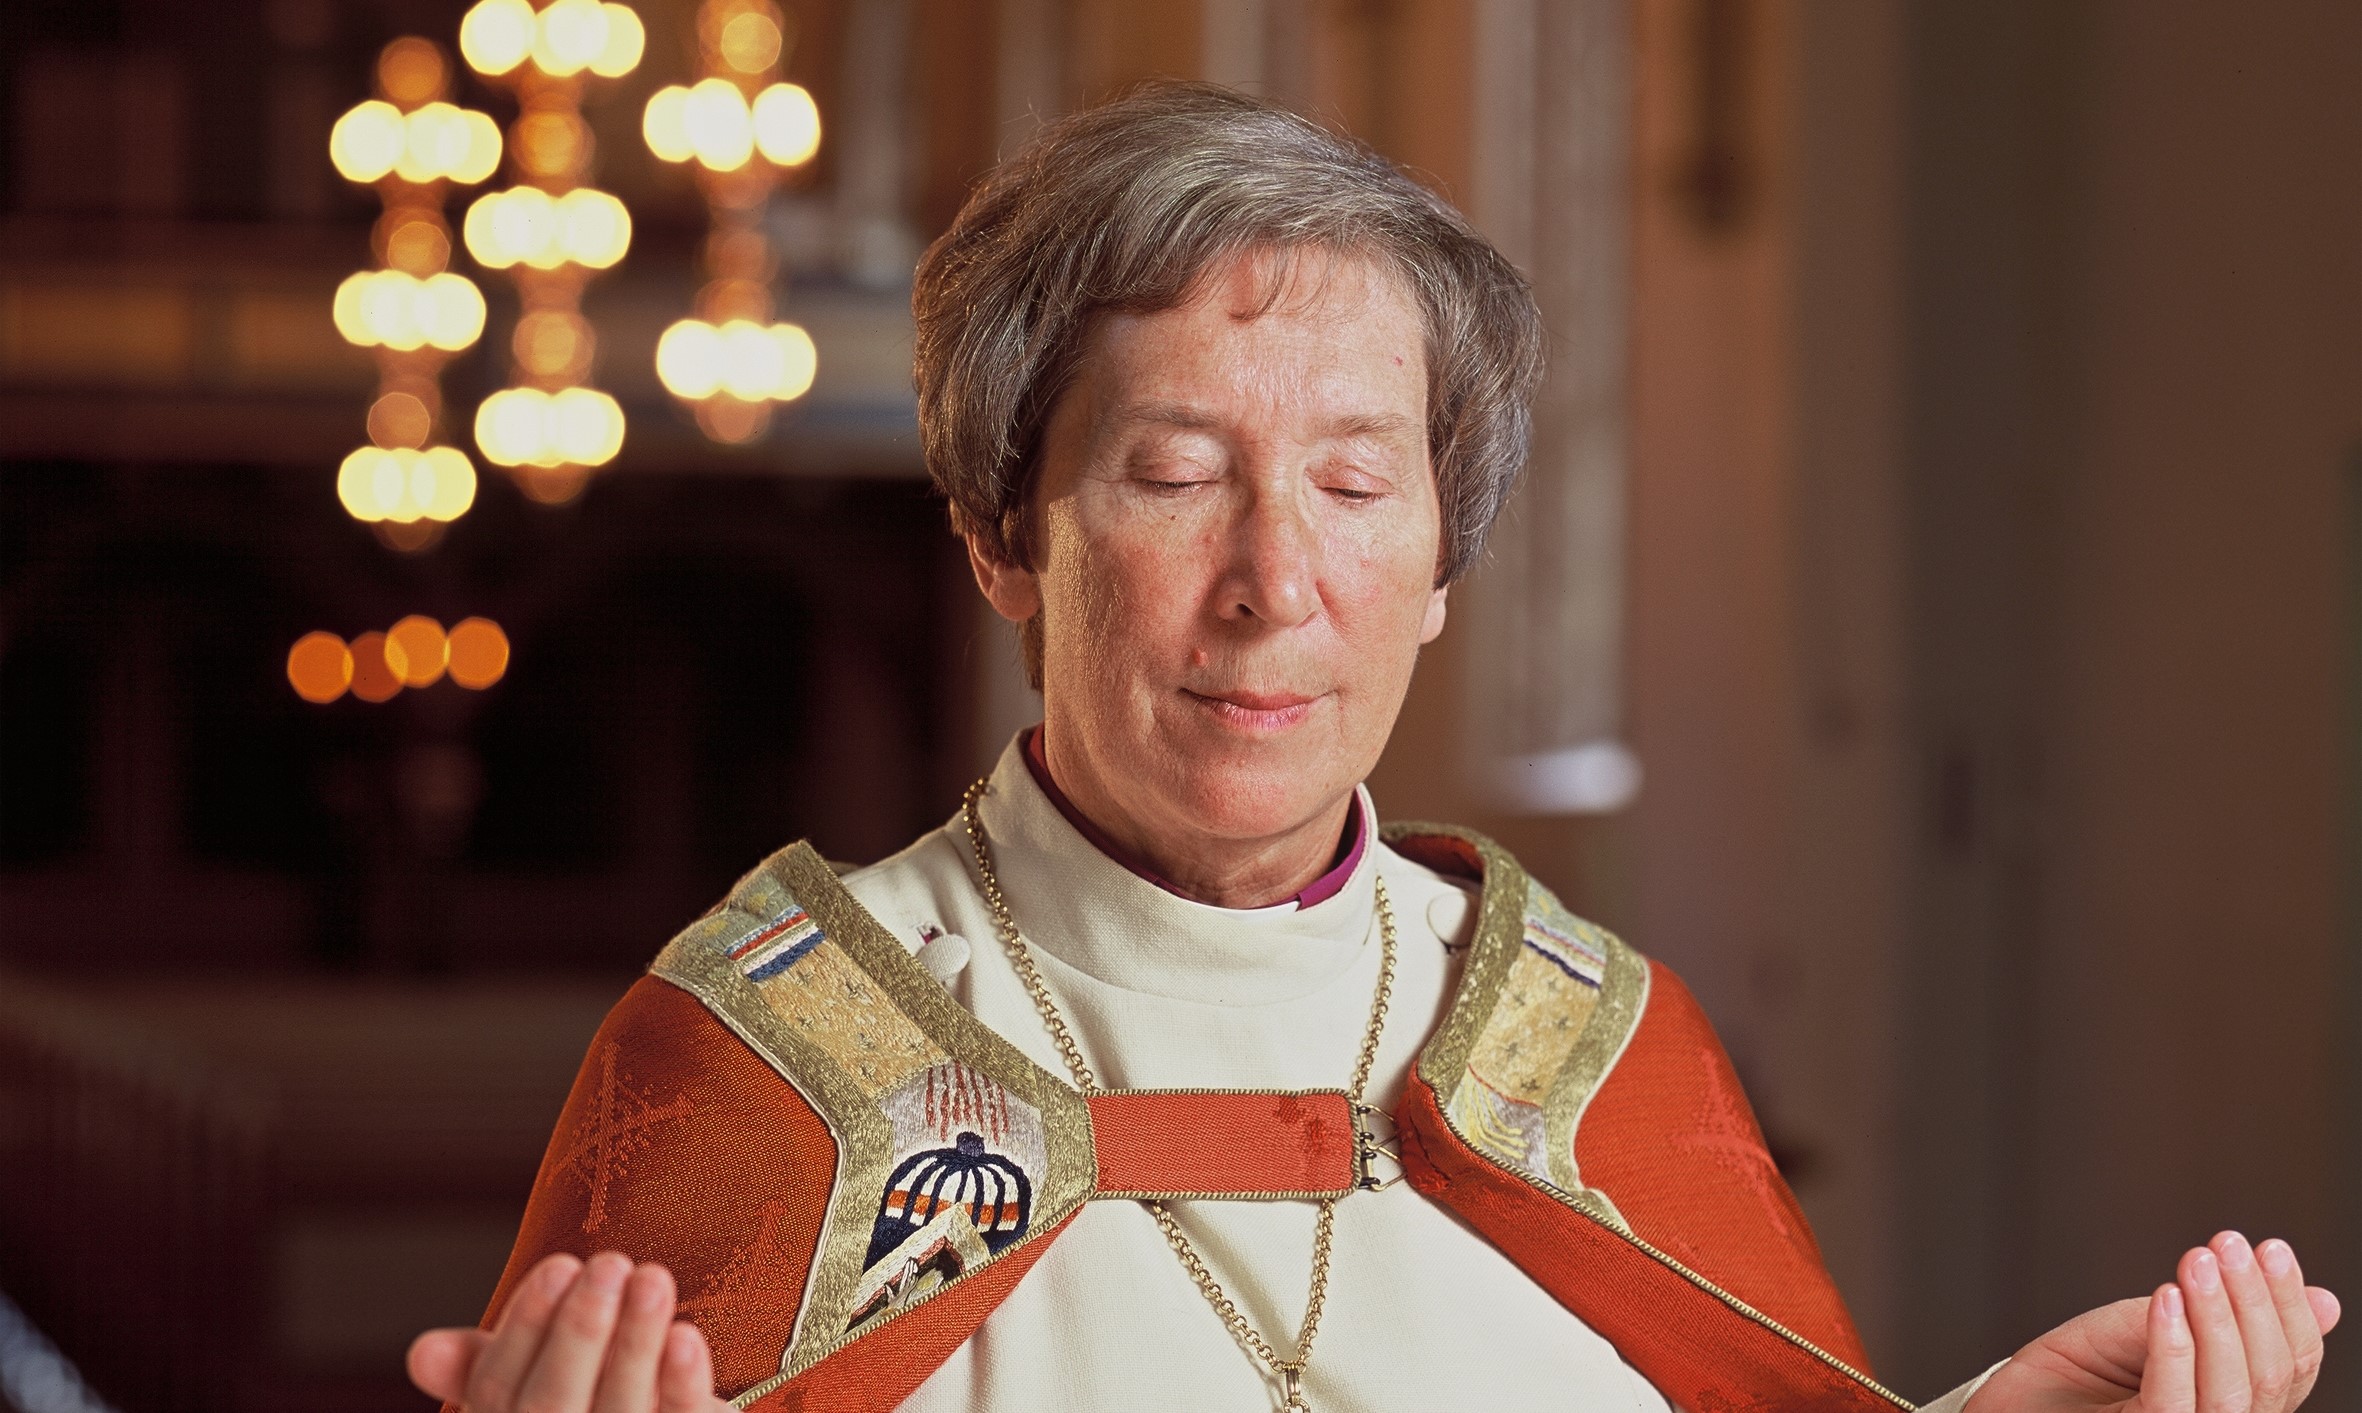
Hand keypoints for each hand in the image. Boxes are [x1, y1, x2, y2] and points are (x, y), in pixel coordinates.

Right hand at [407, 1252, 729, 1412]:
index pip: (498, 1391)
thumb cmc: (584, 1402)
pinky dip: (681, 1384)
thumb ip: (481, 1367)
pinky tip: (687, 1336)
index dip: (526, 1328)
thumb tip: (423, 1350)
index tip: (560, 1264)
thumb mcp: (531, 1385)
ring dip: (636, 1343)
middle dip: (579, 1332)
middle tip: (610, 1263)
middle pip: (554, 1406)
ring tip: (653, 1277)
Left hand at [1966, 1232, 2339, 1411]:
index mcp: (2230, 1404)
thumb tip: (2325, 1298)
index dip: (2289, 1307)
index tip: (2269, 1247)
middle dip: (2257, 1302)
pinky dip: (2173, 1345)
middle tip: (2229, 1242)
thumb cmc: (2070, 1378)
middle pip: (2272, 1379)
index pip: (2291, 1367)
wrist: (1999, 1411)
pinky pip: (2173, 1401)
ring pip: (2234, 1394)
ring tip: (2199, 1260)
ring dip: (2220, 1317)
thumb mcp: (2144, 1329)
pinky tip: (2167, 1298)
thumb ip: (2216, 1316)